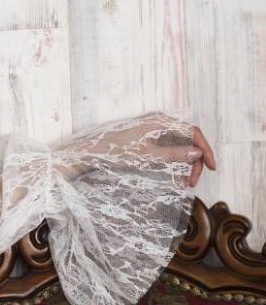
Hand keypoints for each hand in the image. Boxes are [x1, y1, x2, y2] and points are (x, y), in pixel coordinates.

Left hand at [76, 113, 216, 188]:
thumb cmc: (116, 150)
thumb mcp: (147, 155)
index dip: (205, 149)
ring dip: (185, 164)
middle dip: (194, 161)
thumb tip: (197, 153)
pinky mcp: (149, 139)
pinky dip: (174, 163)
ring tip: (184, 183)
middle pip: (187, 140)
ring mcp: (154, 130)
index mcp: (161, 120)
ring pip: (179, 146)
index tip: (212, 167)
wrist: (92, 151)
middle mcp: (160, 122)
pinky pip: (168, 149)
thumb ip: (173, 154)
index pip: (192, 131)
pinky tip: (175, 178)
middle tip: (192, 182)